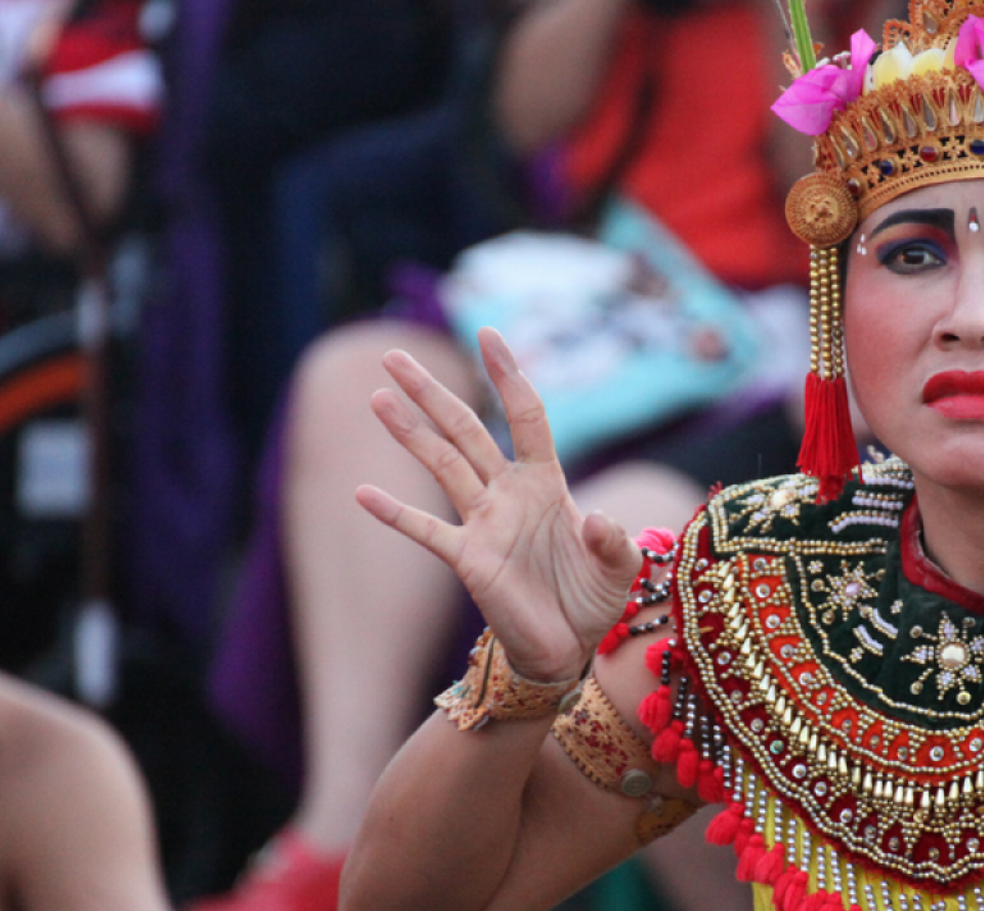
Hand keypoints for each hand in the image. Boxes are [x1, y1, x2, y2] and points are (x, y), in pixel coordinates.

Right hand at [356, 330, 644, 683]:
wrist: (568, 649)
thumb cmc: (594, 599)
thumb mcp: (621, 568)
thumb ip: (614, 541)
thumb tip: (597, 519)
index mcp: (548, 483)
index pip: (526, 416)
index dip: (508, 376)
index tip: (488, 335)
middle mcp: (509, 494)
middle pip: (466, 430)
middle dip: (433, 392)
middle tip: (394, 355)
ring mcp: (484, 524)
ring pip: (442, 465)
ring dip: (410, 433)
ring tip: (378, 397)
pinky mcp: (468, 560)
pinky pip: (427, 531)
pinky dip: (396, 514)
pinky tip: (362, 493)